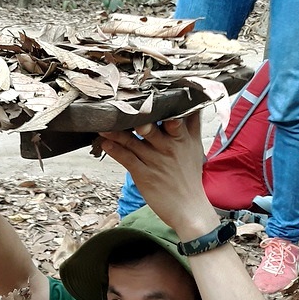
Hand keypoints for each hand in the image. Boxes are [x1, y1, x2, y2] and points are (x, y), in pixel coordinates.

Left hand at [98, 113, 215, 235]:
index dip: (162, 104)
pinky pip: (126, 159)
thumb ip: (192, 125)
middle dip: (139, 118)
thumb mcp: (195, 148)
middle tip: (124, 106)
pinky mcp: (144, 175)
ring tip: (103, 123)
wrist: (188, 208)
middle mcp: (169, 147)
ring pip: (133, 142)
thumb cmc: (189, 176)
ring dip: (116, 132)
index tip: (149, 91)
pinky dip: (114, 150)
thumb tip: (194, 103)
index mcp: (183, 138)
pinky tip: (105, 143)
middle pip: (151, 127)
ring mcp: (155, 161)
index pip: (175, 115)